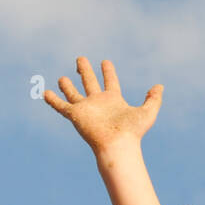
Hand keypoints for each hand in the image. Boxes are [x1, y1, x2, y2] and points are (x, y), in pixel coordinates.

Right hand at [43, 57, 162, 154]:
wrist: (118, 145)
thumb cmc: (133, 132)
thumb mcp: (148, 112)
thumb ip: (154, 99)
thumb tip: (160, 86)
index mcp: (113, 100)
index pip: (110, 82)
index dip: (108, 71)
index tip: (105, 62)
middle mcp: (98, 103)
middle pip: (90, 83)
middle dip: (85, 71)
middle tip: (80, 59)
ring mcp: (86, 109)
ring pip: (74, 94)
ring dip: (67, 86)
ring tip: (62, 78)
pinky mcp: (75, 116)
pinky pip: (61, 106)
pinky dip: (53, 100)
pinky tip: (45, 93)